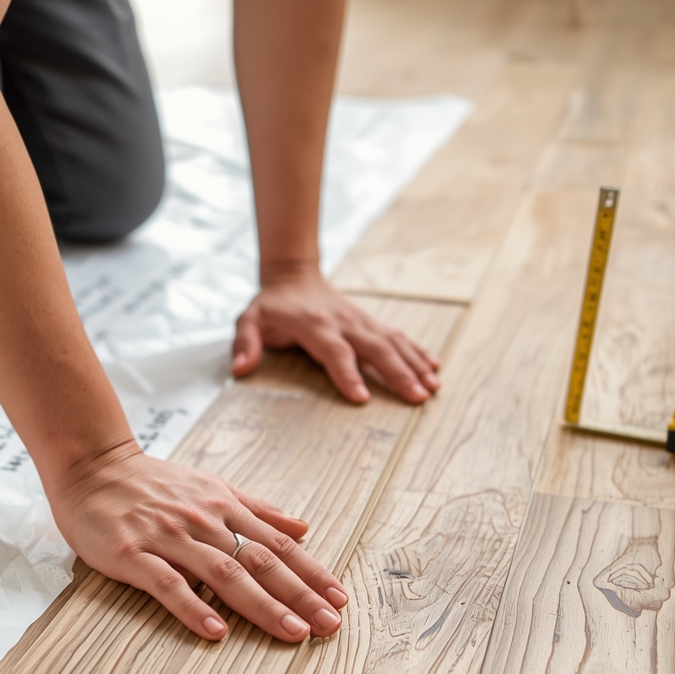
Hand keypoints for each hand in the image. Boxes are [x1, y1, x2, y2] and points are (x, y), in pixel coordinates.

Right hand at [47, 441, 348, 642]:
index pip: (277, 544)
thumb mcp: (211, 486)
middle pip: (260, 561)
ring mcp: (168, 537)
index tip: (339, 599)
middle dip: (299, 595)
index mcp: (224, 507)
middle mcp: (203, 521)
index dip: (311, 572)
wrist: (91, 466)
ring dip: (261, 604)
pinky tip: (216, 631)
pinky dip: (192, 607)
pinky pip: (167, 583)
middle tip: (328, 625)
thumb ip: (257, 509)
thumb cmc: (151, 483)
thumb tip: (303, 527)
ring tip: (292, 631)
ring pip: (223, 573)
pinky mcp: (132, 554)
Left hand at [232, 265, 440, 403]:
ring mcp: (361, 321)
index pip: (335, 352)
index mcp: (314, 325)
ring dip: (415, 365)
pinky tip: (434, 368)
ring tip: (432, 387)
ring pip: (393, 342)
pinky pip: (399, 337)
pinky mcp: (370, 323)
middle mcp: (343, 322)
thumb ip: (245, 343)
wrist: (294, 275)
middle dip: (398, 373)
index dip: (347, 374)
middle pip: (375, 348)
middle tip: (417, 397)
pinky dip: (418, 352)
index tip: (362, 398)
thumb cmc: (271, 305)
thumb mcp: (248, 320)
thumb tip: (239, 368)